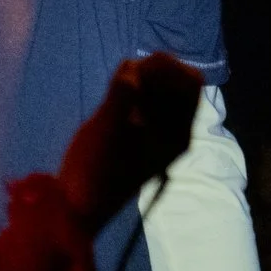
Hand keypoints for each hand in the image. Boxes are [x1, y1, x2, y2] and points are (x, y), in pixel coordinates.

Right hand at [58, 54, 202, 230]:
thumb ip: (123, 94)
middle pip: (179, 83)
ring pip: (161, 90)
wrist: (79, 205)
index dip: (169, 66)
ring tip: (118, 87)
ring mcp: (158, 134)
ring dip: (142, 80)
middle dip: (155, 70)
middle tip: (126, 74)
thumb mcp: (107, 129)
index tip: (140, 66)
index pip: (191, 83)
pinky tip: (113, 100)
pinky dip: (133, 91)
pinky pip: (145, 101)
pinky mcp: (138, 134)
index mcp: (178, 134)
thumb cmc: (95, 169)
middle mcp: (175, 132)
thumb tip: (132, 65)